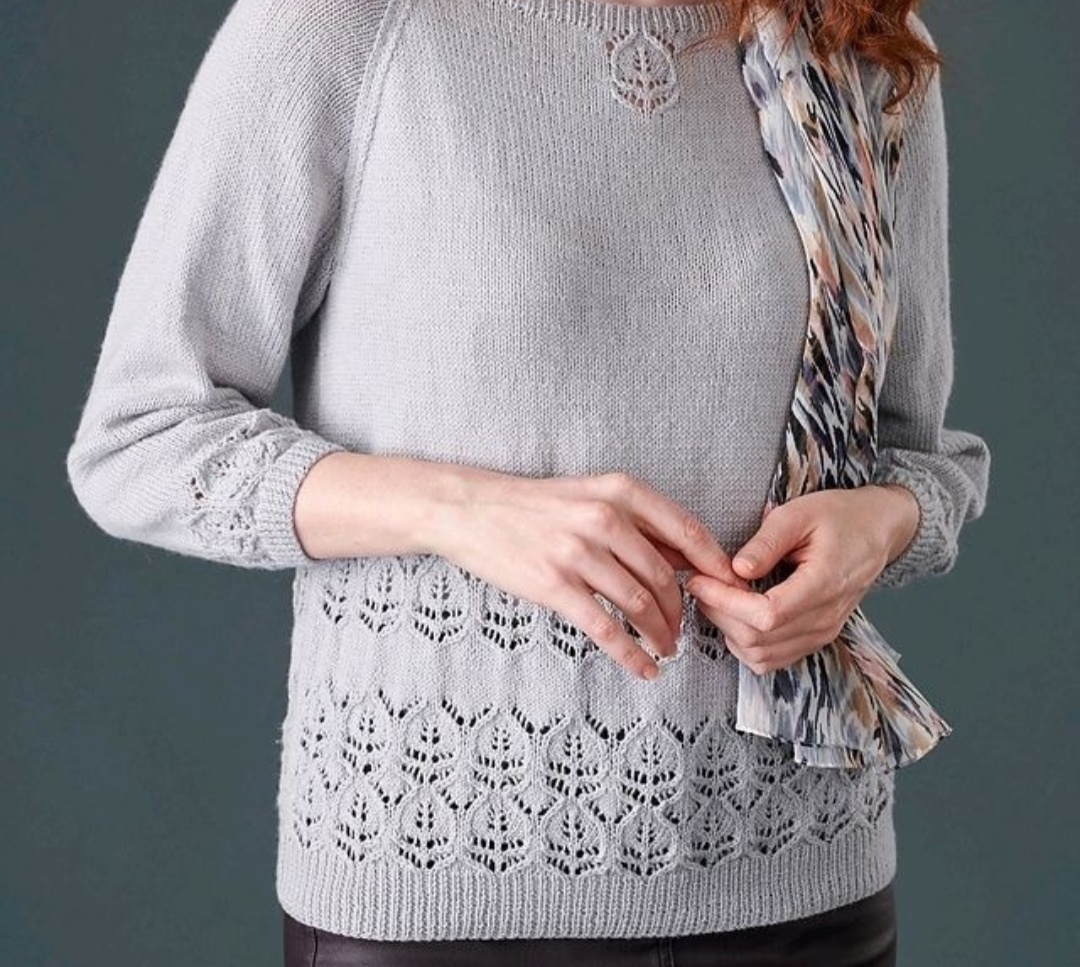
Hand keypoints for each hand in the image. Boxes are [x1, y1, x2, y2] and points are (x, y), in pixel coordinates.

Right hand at [428, 470, 750, 681]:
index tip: (728, 588)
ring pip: (639, 603)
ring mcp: (578, 553)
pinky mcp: (555, 585)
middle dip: (682, 609)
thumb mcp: (588, 495)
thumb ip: (635, 521)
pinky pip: (605, 628)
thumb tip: (686, 554)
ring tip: (666, 648)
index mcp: (618, 492)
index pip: (684, 530)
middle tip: (685, 628)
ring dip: (660, 633)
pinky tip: (643, 669)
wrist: (471, 510)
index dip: (713, 564)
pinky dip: (630, 654)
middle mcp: (603, 519)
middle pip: (664, 575)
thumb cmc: (533, 505)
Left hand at [683, 484, 919, 674]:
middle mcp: (825, 619)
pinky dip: (745, 644)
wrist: (876, 531)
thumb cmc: (840, 517)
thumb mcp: (800, 513)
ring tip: (715, 598)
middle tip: (701, 585)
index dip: (726, 602)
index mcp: (824, 584)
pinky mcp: (815, 639)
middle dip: (720, 614)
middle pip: (759, 640)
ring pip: (762, 656)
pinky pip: (772, 660)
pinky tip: (735, 615)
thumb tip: (737, 568)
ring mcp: (821, 633)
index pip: (767, 614)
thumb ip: (767, 541)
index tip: (700, 580)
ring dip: (729, 631)